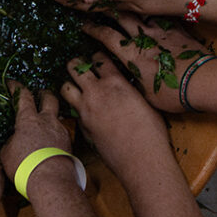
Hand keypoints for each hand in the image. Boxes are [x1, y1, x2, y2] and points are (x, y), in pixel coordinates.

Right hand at [0, 85, 74, 184]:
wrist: (51, 181)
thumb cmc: (25, 167)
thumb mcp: (6, 153)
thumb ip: (9, 141)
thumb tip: (13, 140)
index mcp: (29, 119)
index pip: (23, 96)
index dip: (17, 87)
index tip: (12, 83)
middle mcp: (47, 121)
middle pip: (49, 97)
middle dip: (43, 93)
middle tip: (39, 94)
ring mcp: (61, 131)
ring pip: (58, 115)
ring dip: (52, 115)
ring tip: (45, 121)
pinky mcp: (69, 144)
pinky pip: (62, 132)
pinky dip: (56, 133)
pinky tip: (51, 141)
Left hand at [60, 53, 177, 166]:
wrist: (141, 160)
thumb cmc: (151, 132)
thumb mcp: (145, 102)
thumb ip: (129, 90)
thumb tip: (125, 87)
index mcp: (115, 82)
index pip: (99, 58)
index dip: (98, 57)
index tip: (99, 59)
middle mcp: (96, 92)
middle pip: (75, 67)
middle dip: (76, 64)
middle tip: (80, 67)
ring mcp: (85, 110)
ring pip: (65, 88)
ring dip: (70, 84)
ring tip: (76, 86)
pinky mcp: (82, 127)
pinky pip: (72, 111)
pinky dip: (75, 108)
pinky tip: (85, 111)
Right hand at [80, 16, 212, 114]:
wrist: (203, 82)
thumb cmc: (173, 94)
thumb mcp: (145, 95)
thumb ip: (132, 83)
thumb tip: (123, 81)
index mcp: (132, 56)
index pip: (107, 37)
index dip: (93, 29)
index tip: (84, 24)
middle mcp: (144, 40)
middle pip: (121, 18)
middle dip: (107, 10)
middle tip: (99, 5)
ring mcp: (162, 32)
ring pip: (141, 13)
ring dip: (130, 8)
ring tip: (123, 2)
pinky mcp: (178, 31)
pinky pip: (162, 17)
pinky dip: (154, 13)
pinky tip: (152, 10)